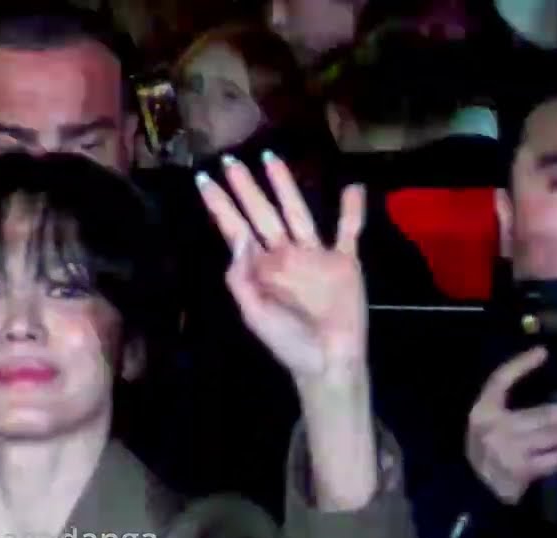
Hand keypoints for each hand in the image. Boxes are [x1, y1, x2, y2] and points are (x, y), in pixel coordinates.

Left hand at [196, 151, 367, 384]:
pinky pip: (348, 231)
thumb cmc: (287, 343)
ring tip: (272, 157)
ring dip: (285, 185)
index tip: (203, 179)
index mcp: (259, 268)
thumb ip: (241, 277)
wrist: (327, 362)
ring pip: (297, 211)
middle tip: (229, 159)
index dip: (219, 205)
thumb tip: (238, 237)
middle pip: (262, 212)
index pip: (235, 229)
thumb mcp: (253, 313)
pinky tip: (352, 187)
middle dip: (245, 187)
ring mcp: (314, 255)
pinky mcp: (344, 262)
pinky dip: (352, 211)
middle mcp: (284, 254)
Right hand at [466, 347, 556, 502]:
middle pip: (546, 412)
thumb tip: (548, 393)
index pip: (501, 380)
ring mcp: (509, 448)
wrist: (479, 495)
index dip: (521, 364)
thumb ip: (506, 410)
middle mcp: (494, 427)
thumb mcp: (487, 428)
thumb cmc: (489, 456)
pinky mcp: (523, 468)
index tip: (543, 352)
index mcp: (482, 412)